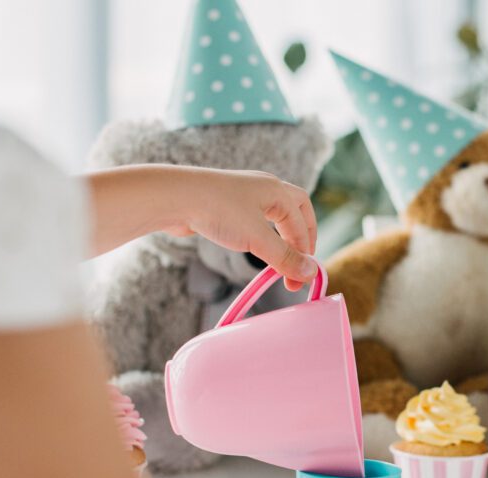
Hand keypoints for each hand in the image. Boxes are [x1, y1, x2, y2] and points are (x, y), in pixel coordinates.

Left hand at [88, 165, 319, 290]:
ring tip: (282, 256)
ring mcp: (246, 193)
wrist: (174, 197)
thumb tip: (312, 273)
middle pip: (298, 209)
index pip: (303, 225)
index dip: (305, 254)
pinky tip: (256, 245)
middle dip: (304, 235)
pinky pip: (255, 217)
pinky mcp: (227, 202)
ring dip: (283, 234)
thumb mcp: (257, 239)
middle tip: (303, 259)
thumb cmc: (218, 211)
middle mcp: (265, 187)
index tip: (301, 280)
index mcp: (278, 191)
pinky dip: (264, 233)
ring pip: (276, 212)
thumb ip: (285, 257)